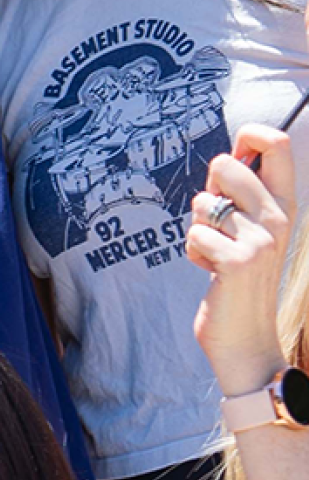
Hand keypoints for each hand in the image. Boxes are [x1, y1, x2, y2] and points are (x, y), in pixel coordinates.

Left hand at [186, 125, 292, 396]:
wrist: (247, 342)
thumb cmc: (240, 279)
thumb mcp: (253, 231)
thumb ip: (246, 195)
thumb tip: (229, 156)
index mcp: (285, 205)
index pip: (277, 142)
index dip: (248, 137)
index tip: (235, 163)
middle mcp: (278, 218)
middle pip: (225, 164)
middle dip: (208, 191)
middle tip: (218, 224)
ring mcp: (260, 240)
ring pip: (202, 203)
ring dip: (198, 229)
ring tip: (216, 254)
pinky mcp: (237, 262)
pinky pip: (194, 235)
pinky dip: (193, 253)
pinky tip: (210, 272)